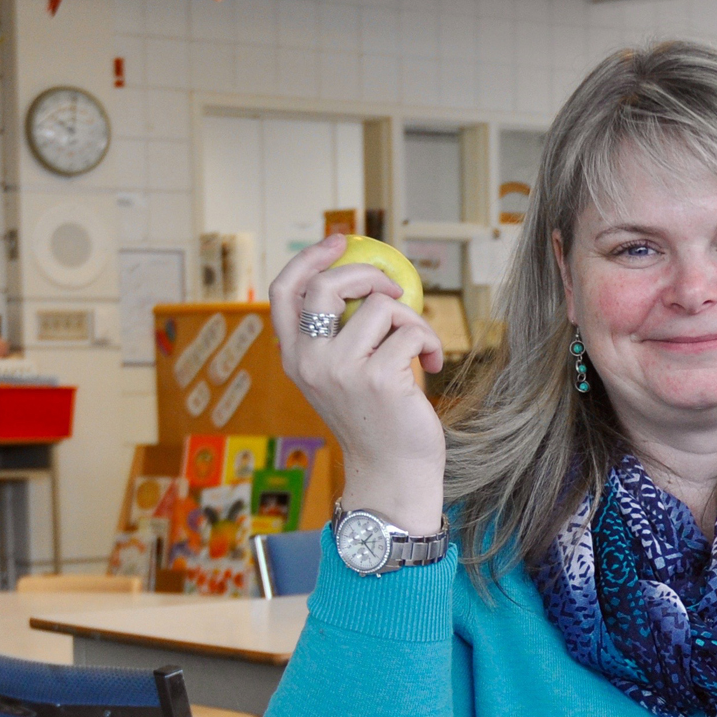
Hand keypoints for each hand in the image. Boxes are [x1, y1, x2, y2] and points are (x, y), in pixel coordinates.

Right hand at [268, 232, 446, 533]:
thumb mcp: (343, 377)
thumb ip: (339, 337)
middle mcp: (310, 362)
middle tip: (393, 291)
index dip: (308, 258)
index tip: (339, 242)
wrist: (392, 475)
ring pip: (380, 307)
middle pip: (327, 285)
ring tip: (421, 348)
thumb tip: (366, 282)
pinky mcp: (379, 379)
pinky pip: (411, 332)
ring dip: (411, 321)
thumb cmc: (376, 423)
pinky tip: (432, 367)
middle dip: (368, 275)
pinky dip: (430, 343)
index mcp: (295, 358)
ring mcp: (342, 370)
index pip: (283, 293)